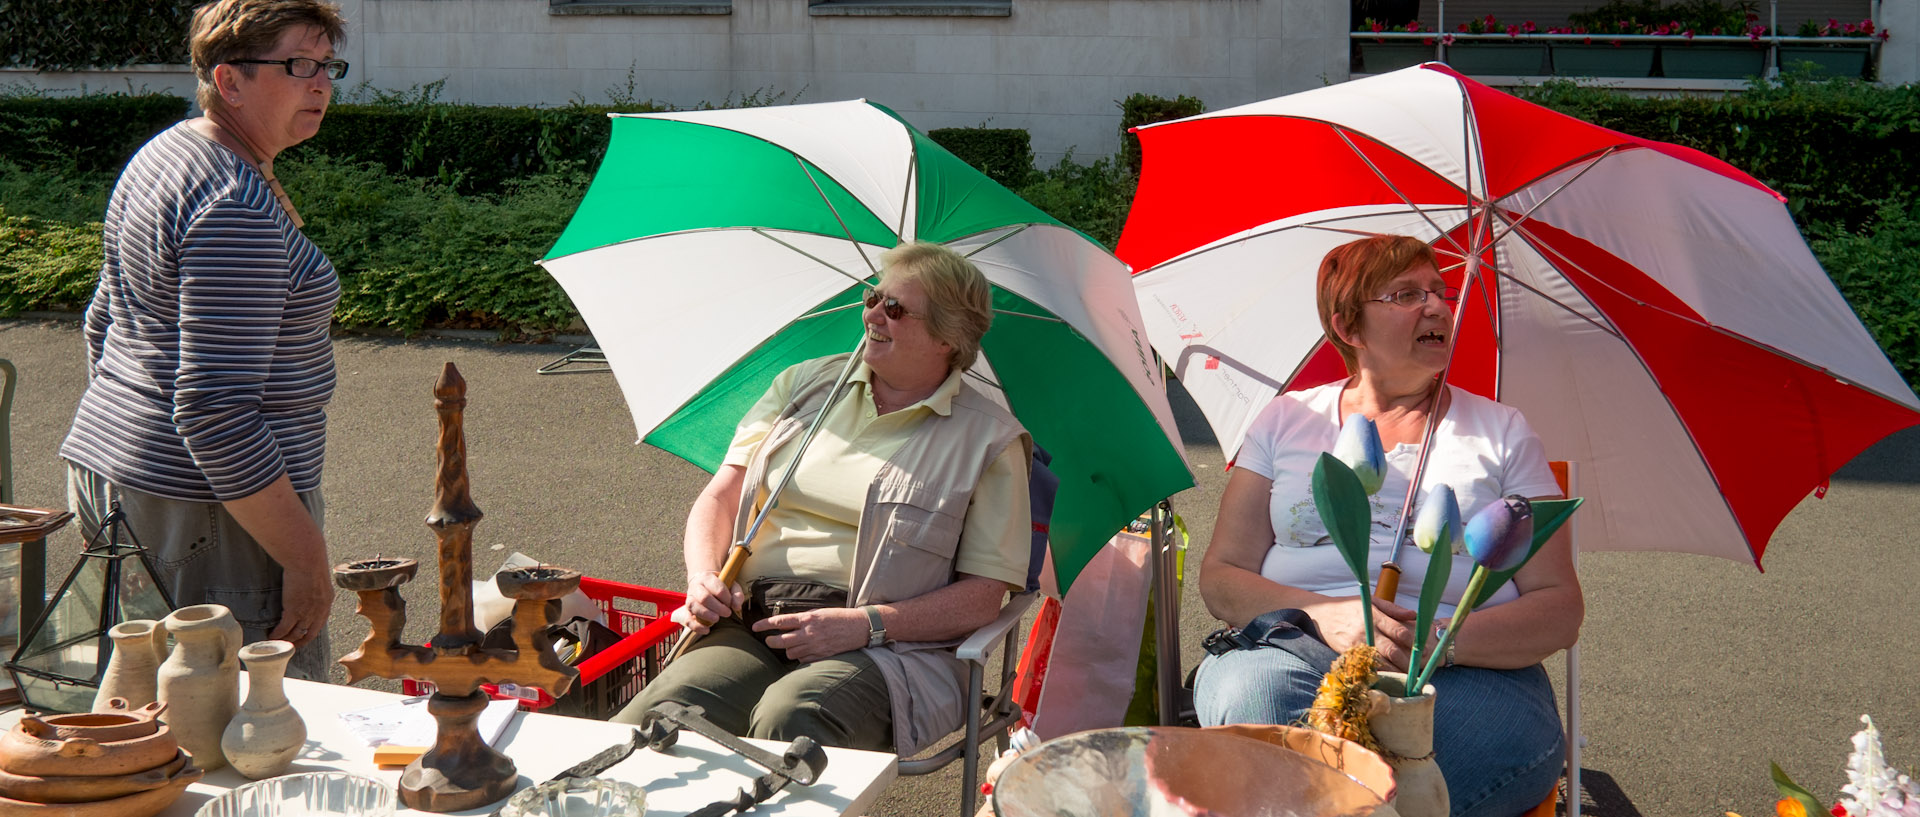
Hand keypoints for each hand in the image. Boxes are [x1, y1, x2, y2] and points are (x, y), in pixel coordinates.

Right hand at [270, 569, 333, 646]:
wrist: (307, 560)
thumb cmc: (311, 562)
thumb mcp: (319, 578)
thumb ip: (315, 588)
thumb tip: (307, 586)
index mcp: (327, 603)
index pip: (320, 624)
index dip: (310, 632)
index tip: (303, 637)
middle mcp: (319, 611)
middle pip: (309, 633)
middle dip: (299, 642)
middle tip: (290, 645)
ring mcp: (306, 613)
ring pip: (295, 633)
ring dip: (286, 640)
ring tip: (277, 641)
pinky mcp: (293, 611)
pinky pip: (284, 629)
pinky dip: (277, 634)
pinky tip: (270, 635)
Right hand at [676, 572, 741, 634]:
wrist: (702, 583)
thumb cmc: (719, 586)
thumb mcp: (731, 586)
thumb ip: (737, 594)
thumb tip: (736, 607)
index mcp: (707, 578)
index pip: (717, 588)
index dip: (726, 598)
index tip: (730, 603)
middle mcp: (696, 587)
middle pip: (704, 597)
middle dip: (718, 608)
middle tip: (727, 613)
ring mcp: (689, 598)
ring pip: (693, 607)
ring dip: (706, 615)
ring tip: (716, 619)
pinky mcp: (686, 610)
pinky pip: (687, 619)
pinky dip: (696, 626)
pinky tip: (707, 630)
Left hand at [753, 607, 867, 662]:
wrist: (860, 627)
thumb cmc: (840, 617)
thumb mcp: (820, 613)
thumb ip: (804, 619)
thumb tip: (788, 624)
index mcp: (808, 618)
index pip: (780, 621)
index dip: (764, 625)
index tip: (755, 627)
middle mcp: (809, 632)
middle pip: (781, 640)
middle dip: (771, 642)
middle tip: (768, 641)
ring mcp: (815, 646)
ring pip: (791, 652)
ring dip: (788, 649)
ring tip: (792, 645)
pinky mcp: (821, 656)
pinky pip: (803, 660)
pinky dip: (801, 657)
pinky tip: (805, 652)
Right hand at [1306, 596, 1417, 670]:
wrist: (1320, 615)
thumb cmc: (1348, 607)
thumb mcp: (1370, 600)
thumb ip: (1393, 608)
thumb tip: (1415, 615)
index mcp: (1373, 616)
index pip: (1399, 632)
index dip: (1413, 642)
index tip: (1422, 648)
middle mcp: (1365, 632)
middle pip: (1392, 651)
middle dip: (1409, 662)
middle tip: (1420, 667)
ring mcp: (1356, 646)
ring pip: (1382, 664)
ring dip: (1397, 671)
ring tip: (1409, 675)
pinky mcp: (1348, 656)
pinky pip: (1368, 669)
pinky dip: (1381, 674)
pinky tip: (1390, 677)